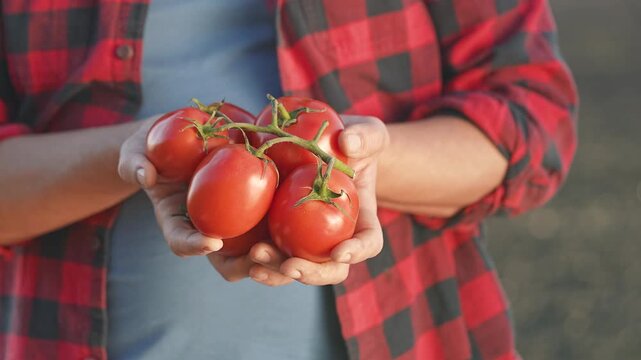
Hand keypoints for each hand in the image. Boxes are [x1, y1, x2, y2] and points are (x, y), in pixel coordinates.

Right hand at [119, 116, 290, 283]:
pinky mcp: (261, 206)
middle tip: (260, 257)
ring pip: (260, 252)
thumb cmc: (154, 147)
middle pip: (228, 262)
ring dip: (276, 258)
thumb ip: (136, 162)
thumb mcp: (137, 150)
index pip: (182, 242)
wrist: (184, 137)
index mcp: (178, 222)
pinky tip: (313, 221)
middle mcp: (210, 229)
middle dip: (246, 266)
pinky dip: (294, 230)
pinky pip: (280, 224)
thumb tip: (145, 174)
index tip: (210, 241)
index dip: (193, 245)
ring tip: (292, 254)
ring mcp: (237, 222)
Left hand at [248, 115, 388, 285]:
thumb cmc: (355, 142)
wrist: (326, 148)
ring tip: (256, 258)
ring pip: (297, 268)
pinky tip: (237, 250)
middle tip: (290, 266)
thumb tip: (347, 142)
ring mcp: (307, 240)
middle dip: (311, 273)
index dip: (357, 252)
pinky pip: (271, 253)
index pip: (368, 243)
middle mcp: (336, 239)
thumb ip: (365, 137)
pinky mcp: (281, 233)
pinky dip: (254, 257)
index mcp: (362, 221)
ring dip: (277, 271)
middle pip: (330, 270)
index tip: (340, 252)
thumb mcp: (368, 134)